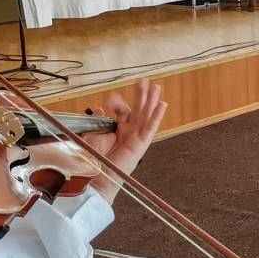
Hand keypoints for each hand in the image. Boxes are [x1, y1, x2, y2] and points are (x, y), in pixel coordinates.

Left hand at [83, 81, 165, 200]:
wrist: (101, 176)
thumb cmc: (97, 160)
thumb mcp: (95, 135)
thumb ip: (98, 121)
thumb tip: (98, 107)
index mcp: (120, 132)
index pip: (123, 112)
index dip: (118, 103)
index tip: (111, 98)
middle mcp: (130, 133)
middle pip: (138, 111)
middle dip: (141, 96)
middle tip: (145, 81)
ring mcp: (137, 138)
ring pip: (146, 115)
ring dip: (151, 100)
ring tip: (156, 86)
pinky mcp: (142, 144)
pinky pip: (151, 127)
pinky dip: (157, 116)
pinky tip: (163, 104)